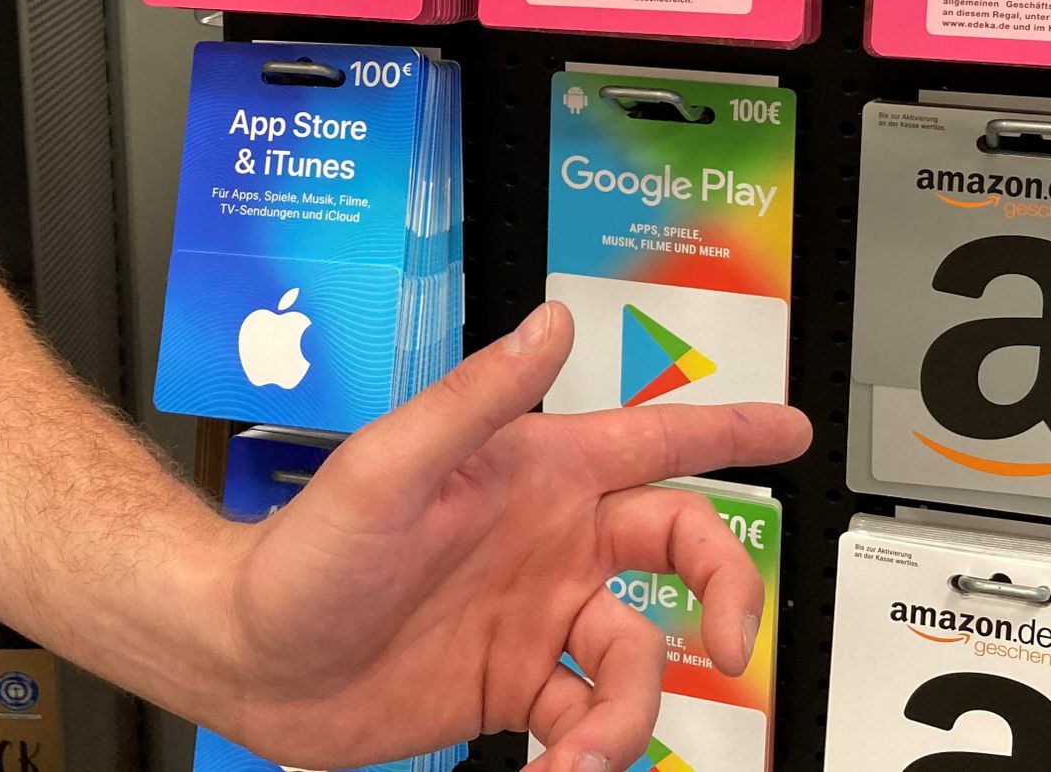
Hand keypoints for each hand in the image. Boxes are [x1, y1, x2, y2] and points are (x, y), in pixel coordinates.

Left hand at [194, 301, 810, 770]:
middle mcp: (551, 539)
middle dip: (725, 589)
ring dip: (631, 710)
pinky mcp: (518, 685)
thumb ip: (478, 395)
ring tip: (583, 752)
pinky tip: (557, 770)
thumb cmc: (307, 548)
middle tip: (731, 637)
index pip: (656, 438)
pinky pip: (590, 717)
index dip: (733, 429)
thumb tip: (552, 322)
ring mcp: (538, 614)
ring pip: (641, 654)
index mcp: (536, 472)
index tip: (796, 430)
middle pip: (683, 548)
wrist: (254, 658)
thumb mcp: (392, 463)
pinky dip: (592, 751)